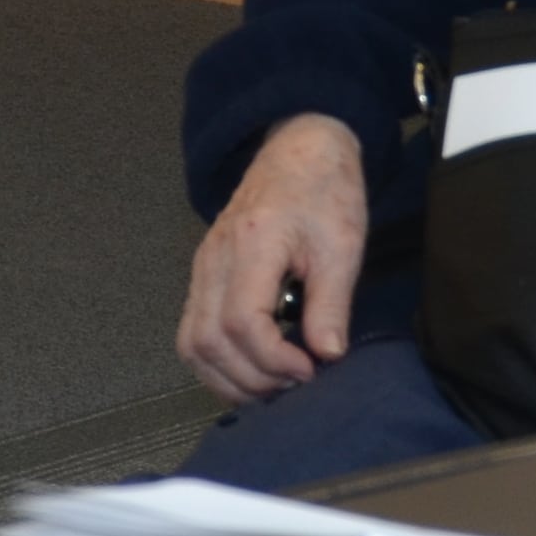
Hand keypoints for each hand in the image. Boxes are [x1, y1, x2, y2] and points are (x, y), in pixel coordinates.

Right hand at [179, 115, 367, 402]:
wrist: (300, 148)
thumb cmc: (323, 190)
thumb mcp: (342, 246)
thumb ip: (332, 304)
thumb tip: (327, 355)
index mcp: (252, 243)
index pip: (241, 322)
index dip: (272, 359)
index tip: (309, 369)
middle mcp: (215, 258)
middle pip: (208, 341)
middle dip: (252, 378)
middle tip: (295, 384)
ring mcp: (203, 268)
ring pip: (192, 344)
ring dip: (229, 378)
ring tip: (274, 387)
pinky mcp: (204, 277)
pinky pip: (193, 333)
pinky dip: (217, 363)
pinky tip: (252, 372)